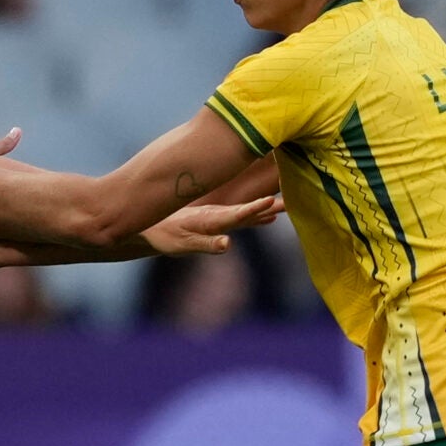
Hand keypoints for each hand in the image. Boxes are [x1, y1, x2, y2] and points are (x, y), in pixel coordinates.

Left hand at [145, 195, 282, 255]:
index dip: (256, 208)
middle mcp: (219, 215)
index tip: (273, 201)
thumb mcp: (183, 245)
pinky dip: (257, 216)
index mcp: (213, 220)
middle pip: (250, 211)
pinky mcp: (218, 222)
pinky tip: (270, 217)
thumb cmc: (166, 238)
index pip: (239, 214)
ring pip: (249, 212)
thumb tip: (228, 244)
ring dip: (268, 209)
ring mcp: (220, 217)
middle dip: (271, 205)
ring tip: (290, 205)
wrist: (151, 227)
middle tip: (294, 200)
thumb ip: (207, 245)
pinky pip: (243, 218)